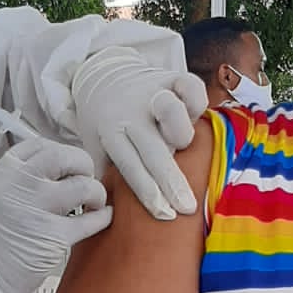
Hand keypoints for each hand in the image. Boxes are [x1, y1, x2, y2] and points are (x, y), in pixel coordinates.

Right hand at [0, 139, 111, 292]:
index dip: (60, 152)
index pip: (38, 145)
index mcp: (1, 174)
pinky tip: (103, 218)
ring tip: (94, 203)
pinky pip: (90, 220)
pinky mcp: (54, 237)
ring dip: (95, 192)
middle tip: (86, 178)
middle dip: (82, 165)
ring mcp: (36, 210)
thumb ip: (18, 181)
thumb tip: (60, 170)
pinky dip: (103, 217)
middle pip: (62, 157)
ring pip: (82, 185)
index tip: (68, 165)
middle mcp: (17, 186)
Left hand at [71, 46, 207, 220]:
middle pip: (154, 150)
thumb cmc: (106, 124)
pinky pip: (191, 87)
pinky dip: (196, 99)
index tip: (165, 215)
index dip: (149, 193)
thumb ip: (103, 177)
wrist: (104, 77)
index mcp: (111, 133)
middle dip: (171, 181)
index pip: (131, 167)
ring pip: (171, 112)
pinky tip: (196, 115)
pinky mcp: (171, 77)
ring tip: (182, 144)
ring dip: (179, 130)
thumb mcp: (95, 147)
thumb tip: (102, 215)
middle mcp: (132, 113)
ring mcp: (152, 93)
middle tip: (187, 207)